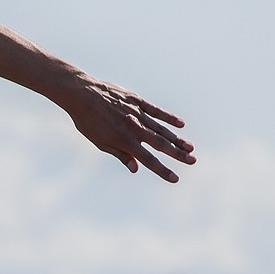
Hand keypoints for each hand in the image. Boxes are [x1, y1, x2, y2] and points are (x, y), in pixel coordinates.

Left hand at [65, 78, 195, 182]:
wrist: (81, 94)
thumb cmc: (87, 121)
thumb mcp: (99, 142)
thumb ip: (120, 154)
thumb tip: (136, 169)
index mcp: (124, 141)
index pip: (148, 160)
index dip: (162, 171)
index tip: (175, 179)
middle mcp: (134, 128)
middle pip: (161, 144)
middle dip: (178, 154)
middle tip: (193, 161)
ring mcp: (137, 113)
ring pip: (162, 128)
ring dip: (177, 139)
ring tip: (191, 148)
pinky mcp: (137, 100)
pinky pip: (156, 110)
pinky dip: (169, 117)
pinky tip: (181, 123)